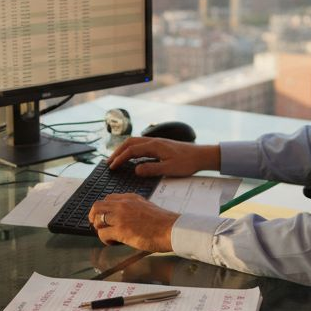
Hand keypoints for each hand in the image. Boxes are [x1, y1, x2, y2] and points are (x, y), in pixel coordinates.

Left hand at [87, 194, 177, 252]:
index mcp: (130, 198)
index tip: (104, 216)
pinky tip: (113, 242)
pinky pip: (103, 234)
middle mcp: (123, 204)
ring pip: (97, 219)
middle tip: (97, 225)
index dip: (103, 208)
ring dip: (100, 229)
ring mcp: (121, 217)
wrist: (172, 229)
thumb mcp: (147, 207)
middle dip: (94, 216)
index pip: (108, 199)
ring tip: (108, 236)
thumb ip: (134, 209)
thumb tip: (126, 218)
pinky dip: (105, 240)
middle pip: (97, 206)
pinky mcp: (121, 230)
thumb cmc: (164, 222)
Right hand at [106, 136, 220, 176]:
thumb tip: (135, 170)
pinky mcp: (160, 145)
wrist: (201, 156)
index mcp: (154, 146)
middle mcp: (153, 141)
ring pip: (135, 142)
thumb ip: (151, 169)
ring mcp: (157, 142)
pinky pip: (141, 145)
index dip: (120, 158)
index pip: (131, 150)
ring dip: (124, 149)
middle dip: (117, 152)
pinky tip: (132, 158)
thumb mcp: (169, 169)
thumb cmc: (187, 163)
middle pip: (130, 143)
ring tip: (116, 159)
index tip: (111, 167)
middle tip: (109, 162)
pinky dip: (132, 150)